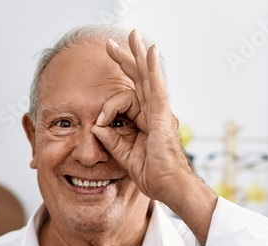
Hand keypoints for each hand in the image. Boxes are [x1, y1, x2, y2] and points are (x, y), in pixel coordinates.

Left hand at [92, 31, 215, 241]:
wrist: (171, 188)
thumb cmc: (155, 176)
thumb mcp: (125, 156)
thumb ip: (112, 141)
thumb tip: (96, 127)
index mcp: (147, 120)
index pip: (128, 98)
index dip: (110, 101)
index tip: (98, 120)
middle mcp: (155, 112)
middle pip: (140, 79)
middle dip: (127, 59)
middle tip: (112, 43)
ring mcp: (161, 113)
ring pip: (148, 78)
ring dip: (138, 55)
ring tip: (131, 36)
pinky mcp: (162, 117)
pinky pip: (157, 88)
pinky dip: (153, 69)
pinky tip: (150, 52)